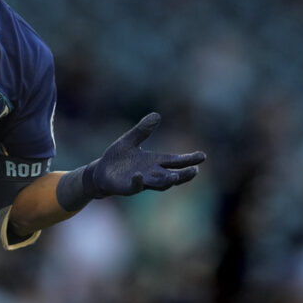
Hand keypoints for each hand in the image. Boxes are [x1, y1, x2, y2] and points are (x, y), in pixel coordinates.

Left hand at [85, 112, 205, 196]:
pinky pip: (135, 186)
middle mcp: (151, 173)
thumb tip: (157, 115)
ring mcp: (141, 182)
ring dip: (166, 180)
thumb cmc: (118, 158)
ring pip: (158, 184)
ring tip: (175, 176)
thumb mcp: (130, 140)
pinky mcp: (127, 188)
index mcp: (154, 162)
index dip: (189, 159)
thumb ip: (143, 130)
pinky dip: (138, 182)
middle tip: (195, 170)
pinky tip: (140, 175)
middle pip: (172, 175)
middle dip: (183, 174)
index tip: (202, 156)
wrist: (100, 173)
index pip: (175, 161)